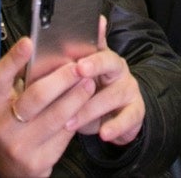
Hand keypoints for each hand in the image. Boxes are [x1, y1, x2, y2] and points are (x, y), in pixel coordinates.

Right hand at [0, 36, 91, 177]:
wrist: (7, 170)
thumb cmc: (10, 125)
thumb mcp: (5, 104)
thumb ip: (20, 82)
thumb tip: (46, 51)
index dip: (13, 58)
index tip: (29, 41)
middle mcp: (2, 125)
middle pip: (36, 96)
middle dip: (62, 78)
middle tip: (79, 66)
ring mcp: (20, 146)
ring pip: (56, 116)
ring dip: (77, 97)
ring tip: (89, 82)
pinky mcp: (37, 161)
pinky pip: (63, 135)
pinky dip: (76, 117)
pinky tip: (86, 106)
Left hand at [68, 17, 144, 144]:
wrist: (115, 118)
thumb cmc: (90, 94)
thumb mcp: (78, 80)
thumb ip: (65, 66)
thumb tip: (44, 45)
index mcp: (101, 56)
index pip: (96, 45)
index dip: (87, 50)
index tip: (75, 60)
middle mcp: (118, 69)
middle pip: (110, 62)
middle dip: (94, 66)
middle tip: (78, 71)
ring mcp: (129, 89)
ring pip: (113, 95)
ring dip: (90, 108)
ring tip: (70, 121)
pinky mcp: (136, 111)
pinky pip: (128, 118)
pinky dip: (115, 126)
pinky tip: (103, 134)